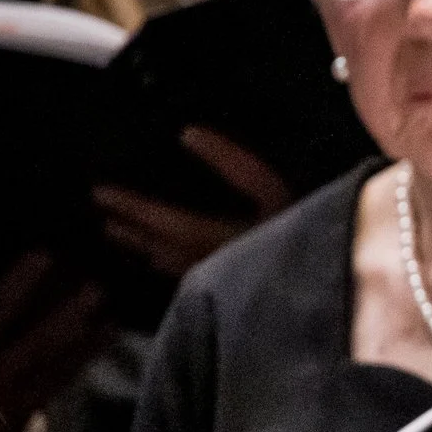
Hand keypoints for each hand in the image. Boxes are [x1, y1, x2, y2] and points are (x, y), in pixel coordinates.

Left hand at [92, 126, 293, 279]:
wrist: (332, 289)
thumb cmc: (302, 235)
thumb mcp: (274, 191)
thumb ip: (234, 163)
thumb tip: (189, 133)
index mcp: (216, 236)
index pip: (162, 221)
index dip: (132, 206)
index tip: (100, 192)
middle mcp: (208, 264)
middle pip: (161, 246)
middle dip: (132, 230)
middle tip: (104, 219)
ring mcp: (219, 283)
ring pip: (172, 264)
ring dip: (145, 249)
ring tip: (124, 239)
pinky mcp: (229, 298)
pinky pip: (187, 277)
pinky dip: (169, 265)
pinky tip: (164, 263)